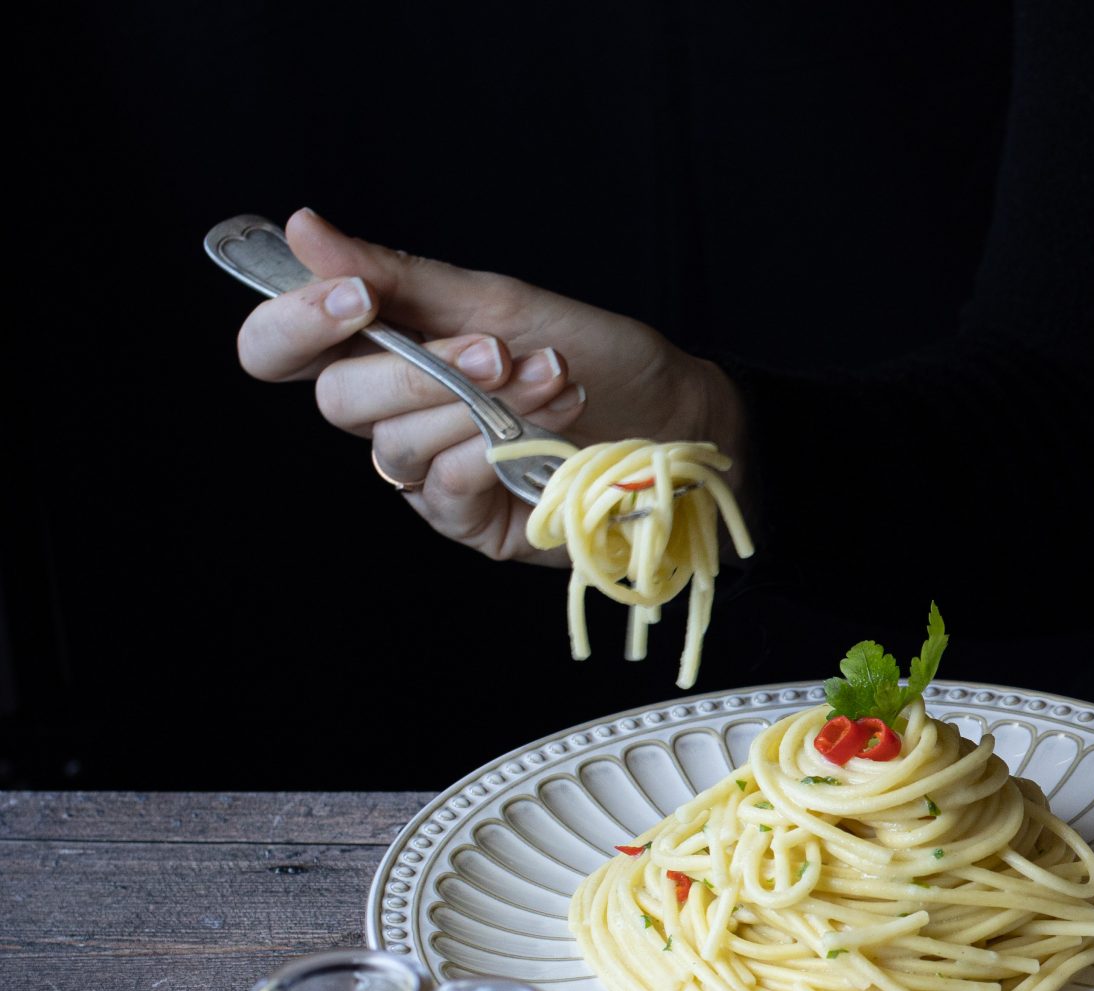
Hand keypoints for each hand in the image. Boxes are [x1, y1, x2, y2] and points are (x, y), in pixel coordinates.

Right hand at [233, 208, 743, 561]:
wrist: (677, 416)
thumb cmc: (593, 356)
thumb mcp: (501, 301)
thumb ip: (402, 277)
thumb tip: (304, 230)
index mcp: (383, 351)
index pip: (281, 348)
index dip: (294, 324)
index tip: (356, 298)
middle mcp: (392, 416)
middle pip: (337, 402)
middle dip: (417, 371)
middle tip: (498, 348)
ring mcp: (427, 474)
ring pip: (396, 447)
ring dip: (478, 406)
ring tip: (552, 379)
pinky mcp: (468, 521)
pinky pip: (444, 489)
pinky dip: (493, 451)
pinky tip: (550, 425)